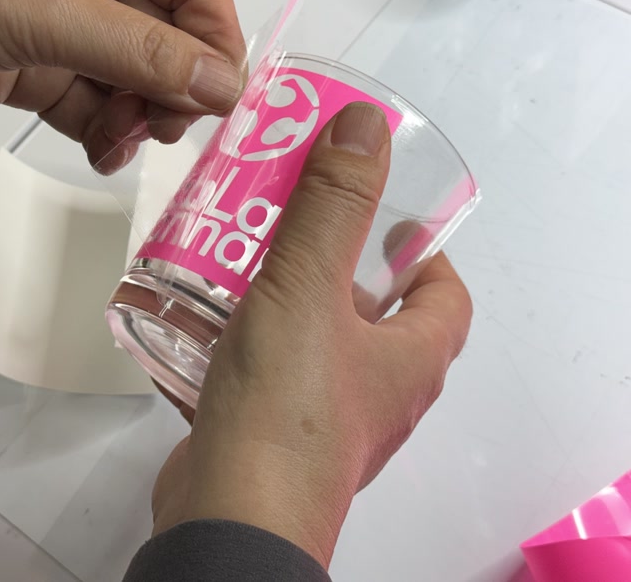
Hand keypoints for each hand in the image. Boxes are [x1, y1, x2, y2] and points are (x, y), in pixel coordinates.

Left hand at [0, 0, 246, 167]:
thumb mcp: (47, 12)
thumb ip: (140, 53)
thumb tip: (226, 87)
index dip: (215, 36)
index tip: (223, 96)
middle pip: (169, 34)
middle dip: (173, 85)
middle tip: (168, 128)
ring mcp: (63, 23)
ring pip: (133, 77)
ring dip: (139, 116)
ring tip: (124, 141)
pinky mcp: (36, 70)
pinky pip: (94, 105)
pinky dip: (105, 132)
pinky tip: (102, 152)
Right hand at [151, 102, 471, 567]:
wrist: (229, 511)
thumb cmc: (286, 402)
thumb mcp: (310, 286)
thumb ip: (333, 205)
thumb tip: (367, 125)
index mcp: (408, 360)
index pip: (444, 300)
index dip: (424, 257)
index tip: (387, 219)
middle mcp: (375, 394)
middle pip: (370, 318)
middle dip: (332, 268)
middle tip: (291, 224)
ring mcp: (320, 419)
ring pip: (308, 346)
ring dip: (276, 303)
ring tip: (234, 258)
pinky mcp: (267, 434)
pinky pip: (260, 377)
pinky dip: (234, 344)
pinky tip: (193, 316)